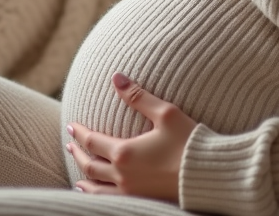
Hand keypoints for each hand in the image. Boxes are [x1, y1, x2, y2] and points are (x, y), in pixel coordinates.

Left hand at [66, 73, 197, 202]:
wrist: (208, 175)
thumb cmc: (189, 142)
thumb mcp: (166, 113)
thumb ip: (138, 96)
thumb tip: (116, 77)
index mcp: (124, 152)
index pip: (92, 141)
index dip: (79, 133)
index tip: (71, 126)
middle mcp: (122, 175)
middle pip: (89, 165)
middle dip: (78, 153)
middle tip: (70, 144)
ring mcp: (130, 192)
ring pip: (96, 187)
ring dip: (84, 178)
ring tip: (78, 175)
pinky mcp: (141, 202)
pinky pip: (109, 201)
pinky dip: (97, 196)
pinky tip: (96, 194)